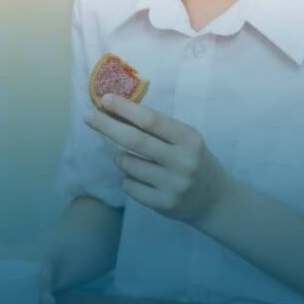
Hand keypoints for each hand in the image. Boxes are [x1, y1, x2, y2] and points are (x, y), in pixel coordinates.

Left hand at [84, 93, 232, 227]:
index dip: (126, 109)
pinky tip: (144, 180)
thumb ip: (156, 127)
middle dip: (107, 126)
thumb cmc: (193, 161)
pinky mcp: (163, 204)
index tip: (105, 99)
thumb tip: (115, 110)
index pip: (152, 120)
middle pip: (135, 140)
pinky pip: (129, 185)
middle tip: (87, 116)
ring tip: (134, 160)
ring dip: (121, 158)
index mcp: (189, 139)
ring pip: (127, 164)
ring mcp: (174, 185)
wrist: (216, 201)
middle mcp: (183, 161)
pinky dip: (128, 179)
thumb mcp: (184, 140)